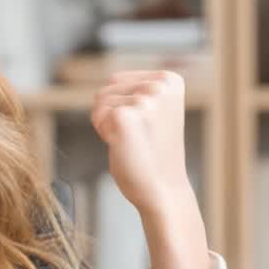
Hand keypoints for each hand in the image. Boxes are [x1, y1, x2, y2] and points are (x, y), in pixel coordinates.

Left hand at [91, 70, 191, 215]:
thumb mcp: (153, 110)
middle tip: (137, 137)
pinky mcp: (126, 115)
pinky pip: (98, 115)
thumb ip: (137, 89)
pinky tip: (123, 145)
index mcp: (170, 79)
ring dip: (108, 123)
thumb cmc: (154, 153)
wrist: (162, 189)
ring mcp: (144, 99)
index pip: (119, 80)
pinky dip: (104, 132)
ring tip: (132, 141)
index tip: (144, 126)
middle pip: (108, 88)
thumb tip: (112, 78)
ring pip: (101, 101)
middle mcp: (160, 85)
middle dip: (113, 114)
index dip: (122, 106)